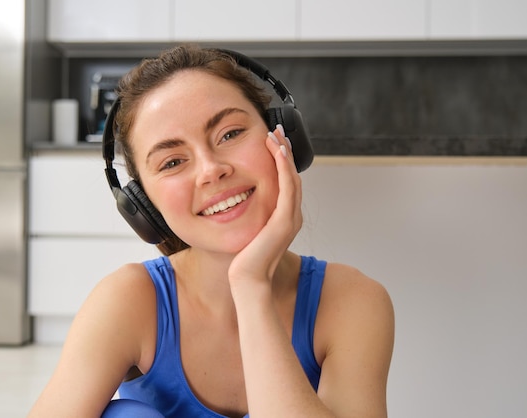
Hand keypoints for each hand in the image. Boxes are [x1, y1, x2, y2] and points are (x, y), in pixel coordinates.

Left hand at [228, 124, 302, 285]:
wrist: (247, 281)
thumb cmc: (243, 261)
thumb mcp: (247, 232)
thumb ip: (249, 219)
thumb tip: (235, 206)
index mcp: (284, 219)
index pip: (286, 183)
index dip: (281, 161)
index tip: (273, 143)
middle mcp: (291, 216)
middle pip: (292, 176)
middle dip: (285, 151)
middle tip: (277, 131)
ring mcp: (290, 218)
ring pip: (292, 177)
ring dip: (285, 154)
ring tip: (276, 135)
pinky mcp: (284, 221)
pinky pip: (287, 186)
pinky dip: (283, 167)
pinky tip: (277, 152)